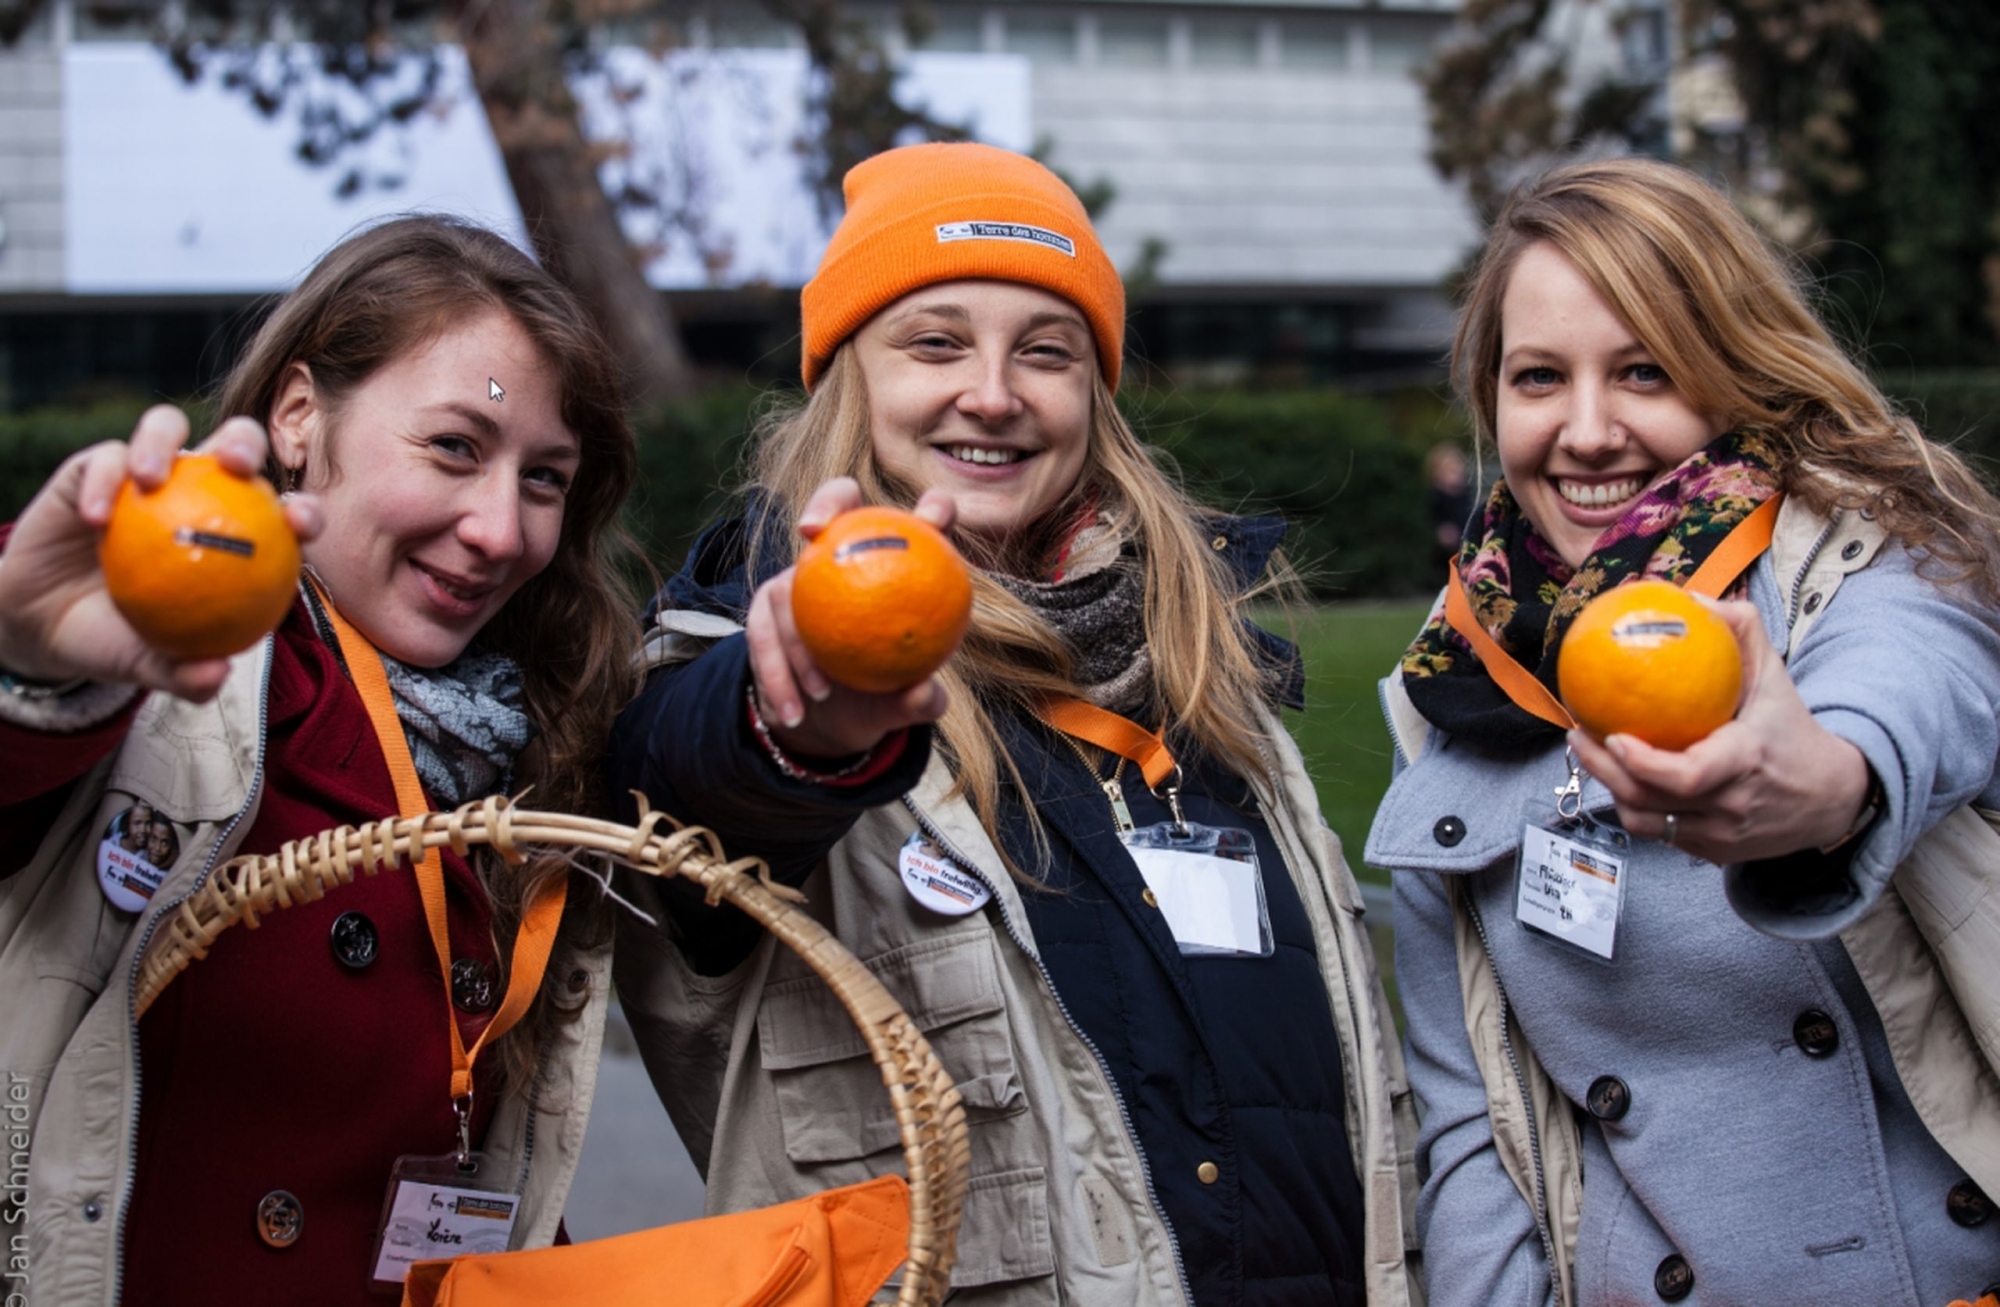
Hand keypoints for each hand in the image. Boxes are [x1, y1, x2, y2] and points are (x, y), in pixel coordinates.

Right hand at [0, 406, 322, 703]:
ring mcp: (146, 474)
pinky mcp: (94, 469)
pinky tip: (94, 515)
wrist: (46, 626)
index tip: (302, 525)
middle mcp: (197, 491)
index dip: (304, 511)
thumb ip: (185, 674)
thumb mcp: (151, 664)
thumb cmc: (118, 639)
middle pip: (234, 445)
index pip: (282, 514)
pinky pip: (102, 460)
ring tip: (150, 478)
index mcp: (236, 534)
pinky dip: (101, 480)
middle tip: (238, 466)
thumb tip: (215, 676)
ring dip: (163, 442)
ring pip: (165, 429)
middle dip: (245, 442)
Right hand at [745, 477, 957, 759]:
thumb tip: (927, 691)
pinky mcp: (767, 608)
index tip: (930, 521)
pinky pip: (764, 636)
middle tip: (811, 527)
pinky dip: (778, 676)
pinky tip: (793, 711)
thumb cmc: (885, 695)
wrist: (837, 716)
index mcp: (892, 567)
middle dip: (825, 502)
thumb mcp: (911, 700)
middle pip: (832, 506)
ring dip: (799, 638)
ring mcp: (799, 577)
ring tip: (822, 689)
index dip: (928, 506)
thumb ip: (923, 697)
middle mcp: (842, 554)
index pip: (922, 516)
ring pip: (788, 587)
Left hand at [1567, 596, 1872, 864]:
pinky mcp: (1711, 853)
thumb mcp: (1775, 675)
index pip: (1686, 775)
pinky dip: (1634, 806)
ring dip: (1610, 788)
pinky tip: (1617, 777)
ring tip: (1588, 753)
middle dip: (1601, 769)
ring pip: (1646, 821)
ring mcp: (1720, 835)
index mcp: (1746, 762)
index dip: (1641, 762)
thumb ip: (1740, 630)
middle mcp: (1731, 805)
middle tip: (1578, 734)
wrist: (1832, 799)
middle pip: (1649, 799)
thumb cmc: (1792, 730)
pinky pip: (1659, 833)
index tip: (1612, 734)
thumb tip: (1689, 595)